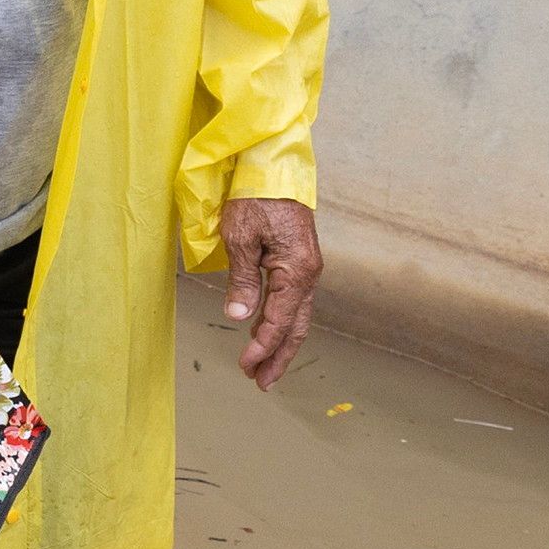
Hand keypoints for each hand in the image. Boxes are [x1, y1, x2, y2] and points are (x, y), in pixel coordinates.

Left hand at [219, 197, 321, 389]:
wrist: (272, 165)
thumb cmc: (255, 197)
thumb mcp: (240, 239)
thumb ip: (243, 280)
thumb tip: (240, 317)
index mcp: (296, 270)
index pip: (280, 320)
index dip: (263, 347)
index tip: (245, 366)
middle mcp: (308, 273)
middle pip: (296, 326)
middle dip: (279, 357)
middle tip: (262, 384)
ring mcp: (305, 268)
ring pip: (297, 316)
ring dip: (280, 343)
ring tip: (263, 370)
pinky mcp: (298, 261)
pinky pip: (293, 301)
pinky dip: (281, 322)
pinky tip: (268, 333)